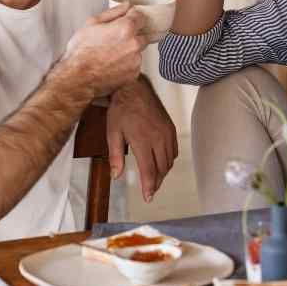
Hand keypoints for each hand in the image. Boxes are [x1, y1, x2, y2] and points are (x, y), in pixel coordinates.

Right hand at [61, 3, 146, 97]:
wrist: (77, 78)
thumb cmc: (81, 51)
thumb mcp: (92, 23)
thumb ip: (113, 12)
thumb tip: (127, 5)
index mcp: (126, 28)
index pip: (140, 16)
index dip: (131, 17)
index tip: (124, 21)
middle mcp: (134, 44)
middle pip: (142, 34)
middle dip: (131, 35)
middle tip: (114, 40)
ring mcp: (136, 61)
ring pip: (138, 51)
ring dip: (129, 51)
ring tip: (110, 55)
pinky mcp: (134, 74)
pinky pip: (134, 65)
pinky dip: (126, 64)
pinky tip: (112, 64)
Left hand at [106, 77, 177, 201]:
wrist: (134, 88)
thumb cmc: (121, 110)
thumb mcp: (112, 133)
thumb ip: (115, 156)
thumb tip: (116, 176)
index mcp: (143, 141)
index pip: (149, 171)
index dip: (149, 187)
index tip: (148, 197)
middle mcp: (158, 138)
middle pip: (162, 169)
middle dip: (156, 182)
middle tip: (150, 191)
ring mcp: (167, 133)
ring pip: (169, 161)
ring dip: (163, 172)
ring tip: (154, 179)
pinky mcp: (170, 128)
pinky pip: (174, 150)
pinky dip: (169, 160)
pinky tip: (161, 162)